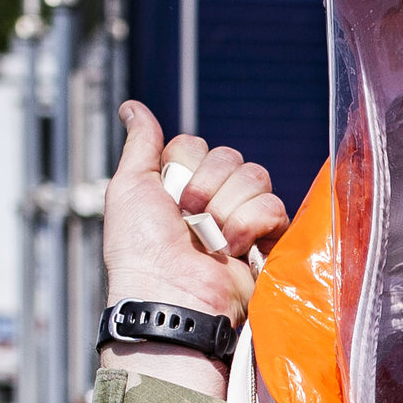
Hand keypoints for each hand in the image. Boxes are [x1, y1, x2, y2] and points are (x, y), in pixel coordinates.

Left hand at [103, 100, 288, 318]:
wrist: (171, 295)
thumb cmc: (141, 250)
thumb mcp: (128, 188)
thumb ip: (140, 145)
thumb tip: (132, 108)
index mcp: (179, 185)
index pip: (196, 145)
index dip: (184, 164)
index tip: (169, 196)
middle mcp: (211, 199)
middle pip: (229, 157)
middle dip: (207, 187)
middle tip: (189, 218)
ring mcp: (240, 218)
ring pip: (255, 177)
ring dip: (228, 209)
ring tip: (212, 241)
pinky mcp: (266, 239)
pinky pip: (274, 206)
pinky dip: (251, 225)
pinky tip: (234, 249)